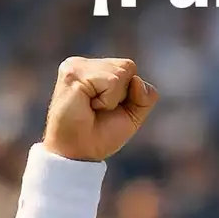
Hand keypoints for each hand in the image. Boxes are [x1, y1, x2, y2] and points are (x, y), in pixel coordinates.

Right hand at [43, 56, 157, 161]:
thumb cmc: (100, 135)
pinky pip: (112, 81)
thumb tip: (137, 80)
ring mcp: (76, 66)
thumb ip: (145, 97)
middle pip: (128, 66)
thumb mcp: (132, 116)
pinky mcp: (73, 73)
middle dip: (122, 94)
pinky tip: (89, 106)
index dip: (129, 93)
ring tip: (93, 108)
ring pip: (121, 73)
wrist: (78, 152)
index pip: (129, 68)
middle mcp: (84, 64)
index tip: (108, 109)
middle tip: (99, 109)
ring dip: (113, 99)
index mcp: (95, 69)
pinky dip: (107, 100)